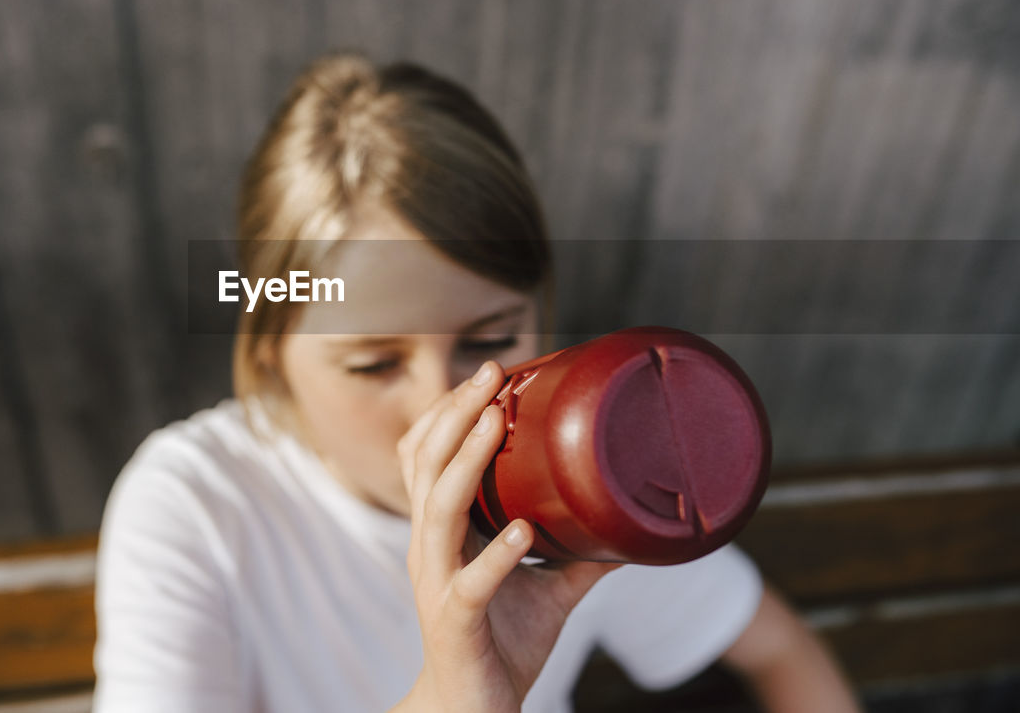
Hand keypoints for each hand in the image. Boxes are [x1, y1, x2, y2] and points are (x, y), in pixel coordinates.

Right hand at [393, 360, 621, 712]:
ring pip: (437, 508)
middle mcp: (430, 547)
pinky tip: (524, 532)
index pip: (428, 456)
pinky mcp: (456, 621)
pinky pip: (472, 583)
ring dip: (467, 462)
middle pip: (425, 464)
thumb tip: (630, 523)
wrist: (474, 712)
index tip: (490, 375)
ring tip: (495, 423)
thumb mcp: (548, 588)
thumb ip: (580, 553)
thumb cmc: (502, 642)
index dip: (450, 412)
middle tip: (490, 375)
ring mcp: (438, 583)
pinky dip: (497, 555)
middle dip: (455, 415)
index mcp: (444, 531)